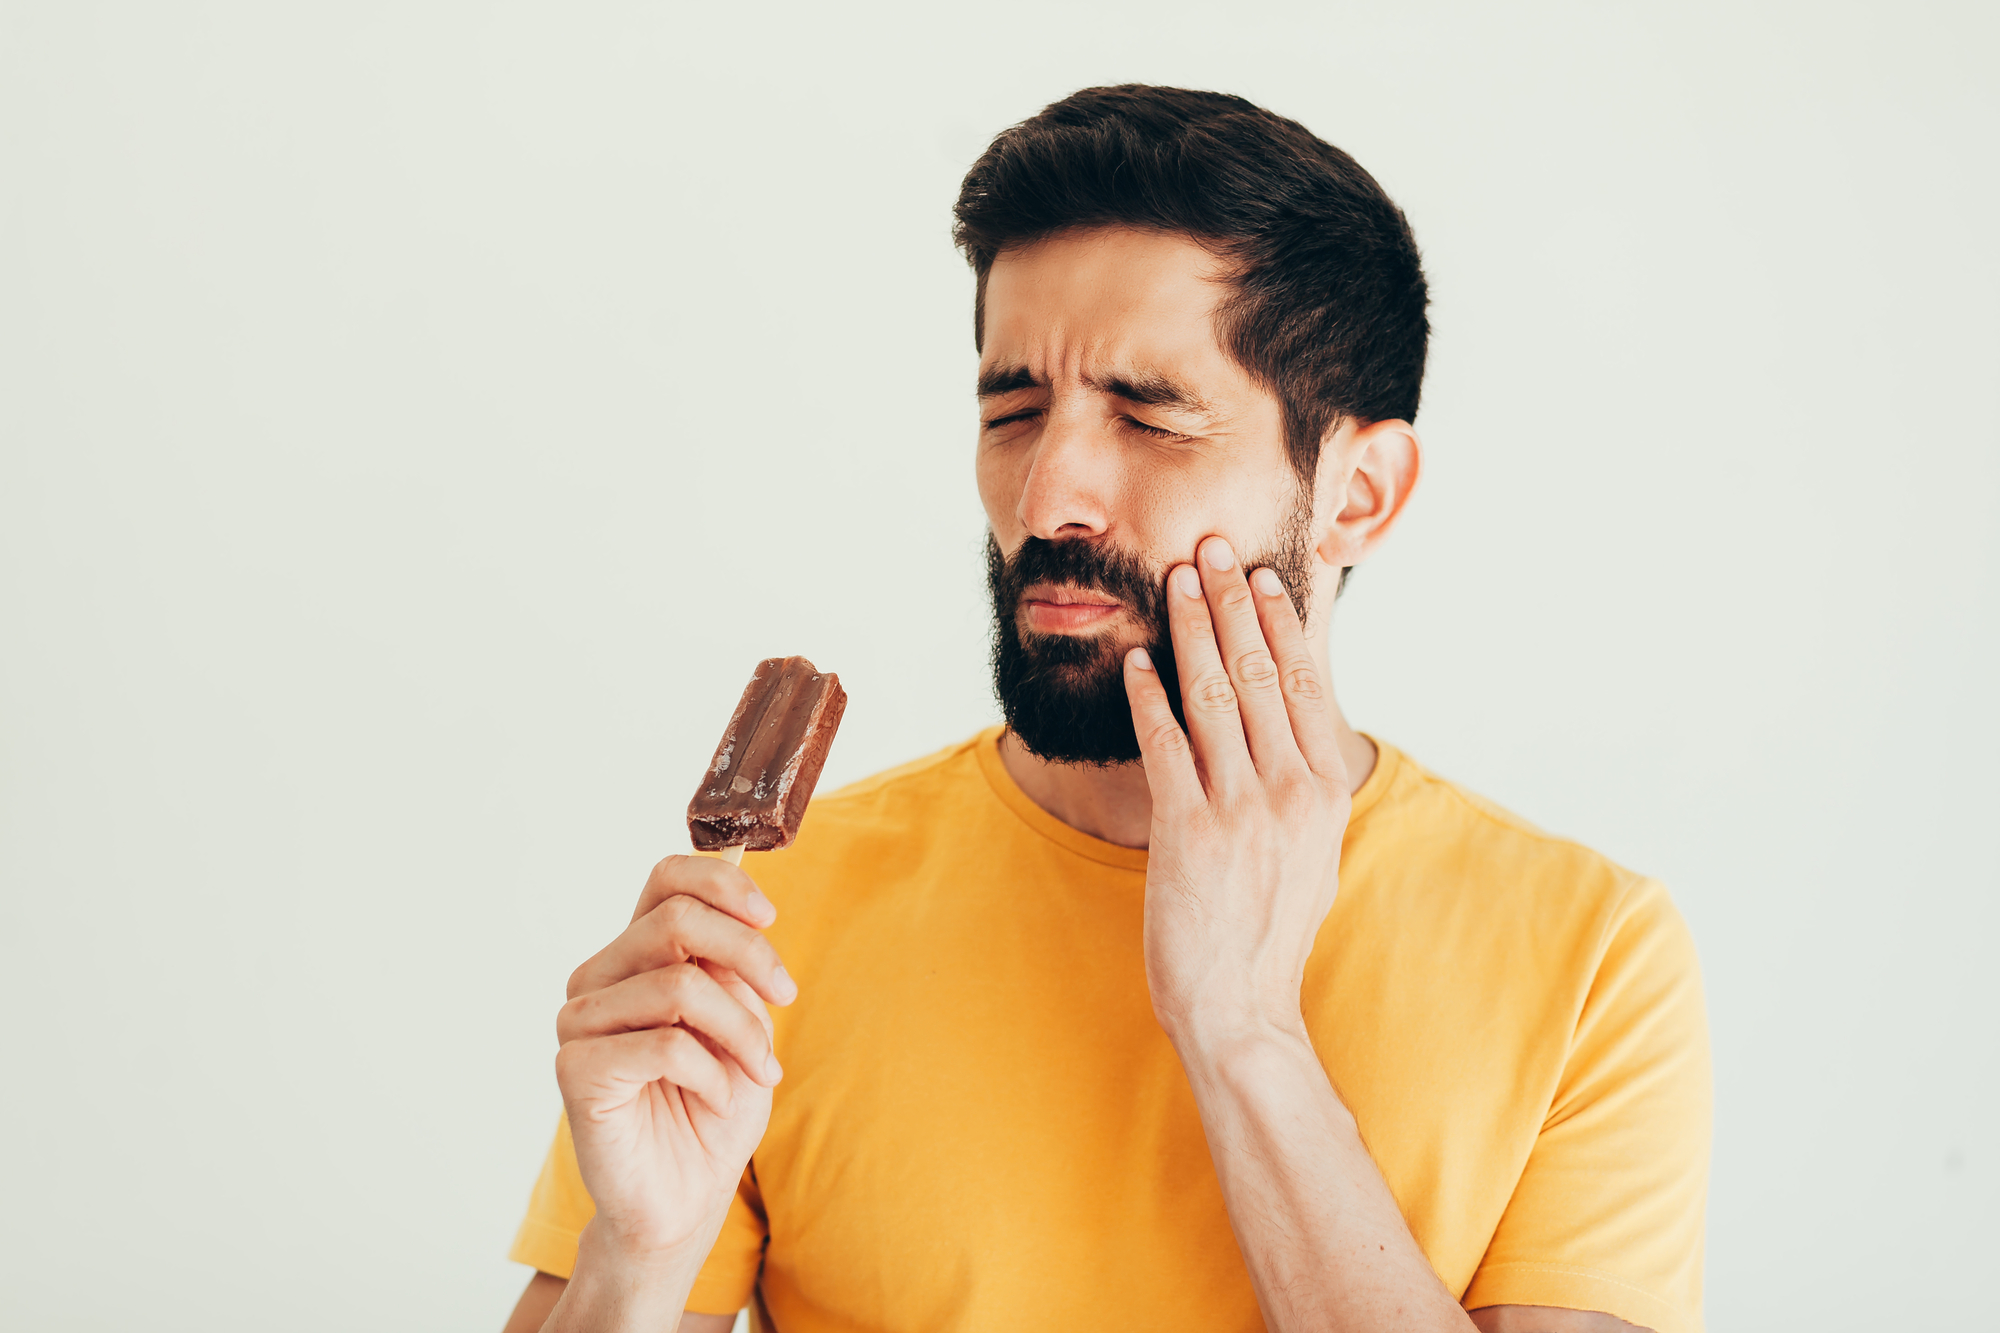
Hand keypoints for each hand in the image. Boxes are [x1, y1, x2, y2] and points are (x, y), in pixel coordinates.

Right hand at [553, 855, 798, 1262]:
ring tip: (759, 1071)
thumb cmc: (715, 1107)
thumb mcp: (743, 1023)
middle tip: (786, 999)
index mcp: (636, 956)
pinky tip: (718, 1099)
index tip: (770, 916)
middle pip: (677, 920)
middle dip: (750, 955)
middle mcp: (598, 978)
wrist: (685, 1199)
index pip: (666, 878)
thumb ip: (732, 968)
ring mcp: (579, 1022)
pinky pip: (665, 1046)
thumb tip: (746, 915)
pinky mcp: (575, 1069)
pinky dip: (713, 1074)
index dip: (722, 882)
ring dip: (741, 1031)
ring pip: (679, 987)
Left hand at [1123, 535, 1351, 1047]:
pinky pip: (1167, 745)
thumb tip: (1298, 734)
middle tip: (1211, 547)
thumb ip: (1306, 788)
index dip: (1278, 622)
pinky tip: (1138, 661)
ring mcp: (1239, 808)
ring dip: (1192, 629)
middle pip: (1258, 673)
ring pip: (1214, 696)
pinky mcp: (1188, 830)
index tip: (1261, 575)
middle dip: (1231, 602)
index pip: (1302, 683)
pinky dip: (1150, 697)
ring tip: (1175, 580)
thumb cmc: (1270, 931)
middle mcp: (1290, 790)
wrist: (1240, 1007)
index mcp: (1325, 790)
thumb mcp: (1312, 852)